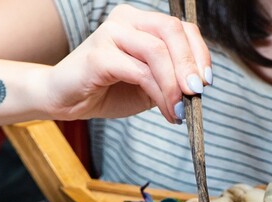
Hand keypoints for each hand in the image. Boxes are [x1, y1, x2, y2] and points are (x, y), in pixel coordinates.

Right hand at [44, 4, 210, 123]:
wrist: (64, 101)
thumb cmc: (104, 91)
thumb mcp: (147, 84)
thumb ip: (170, 79)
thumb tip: (198, 88)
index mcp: (139, 21)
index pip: (180, 27)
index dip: (198, 52)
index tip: (206, 82)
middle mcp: (125, 20)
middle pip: (171, 31)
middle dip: (189, 65)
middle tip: (197, 93)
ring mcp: (110, 34)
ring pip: (157, 52)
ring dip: (174, 84)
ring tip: (180, 109)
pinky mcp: (99, 56)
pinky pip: (139, 72)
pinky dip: (158, 92)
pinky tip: (165, 111)